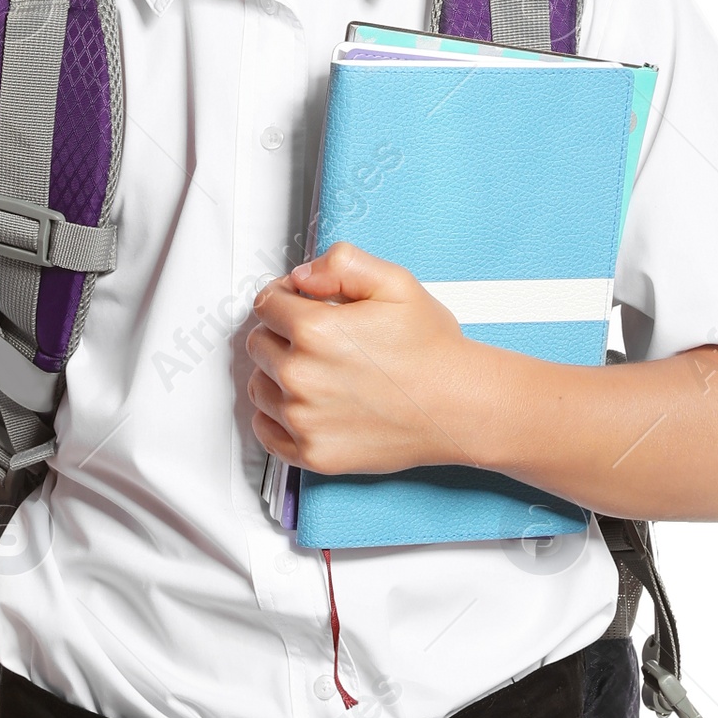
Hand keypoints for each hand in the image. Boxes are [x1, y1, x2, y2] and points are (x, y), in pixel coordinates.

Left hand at [245, 242, 475, 474]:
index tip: (298, 305)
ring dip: (276, 375)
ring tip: (316, 372)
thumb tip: (301, 275)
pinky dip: (275, 418)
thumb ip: (341, 263)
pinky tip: (303, 405)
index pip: (265, 304)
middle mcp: (301, 376)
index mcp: (313, 330)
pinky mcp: (313, 453)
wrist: (459, 407)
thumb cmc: (432, 350)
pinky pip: (266, 432)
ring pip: (258, 387)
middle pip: (258, 344)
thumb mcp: (396, 283)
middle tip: (315, 339)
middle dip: (280, 335)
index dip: (283, 298)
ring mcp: (304, 419)